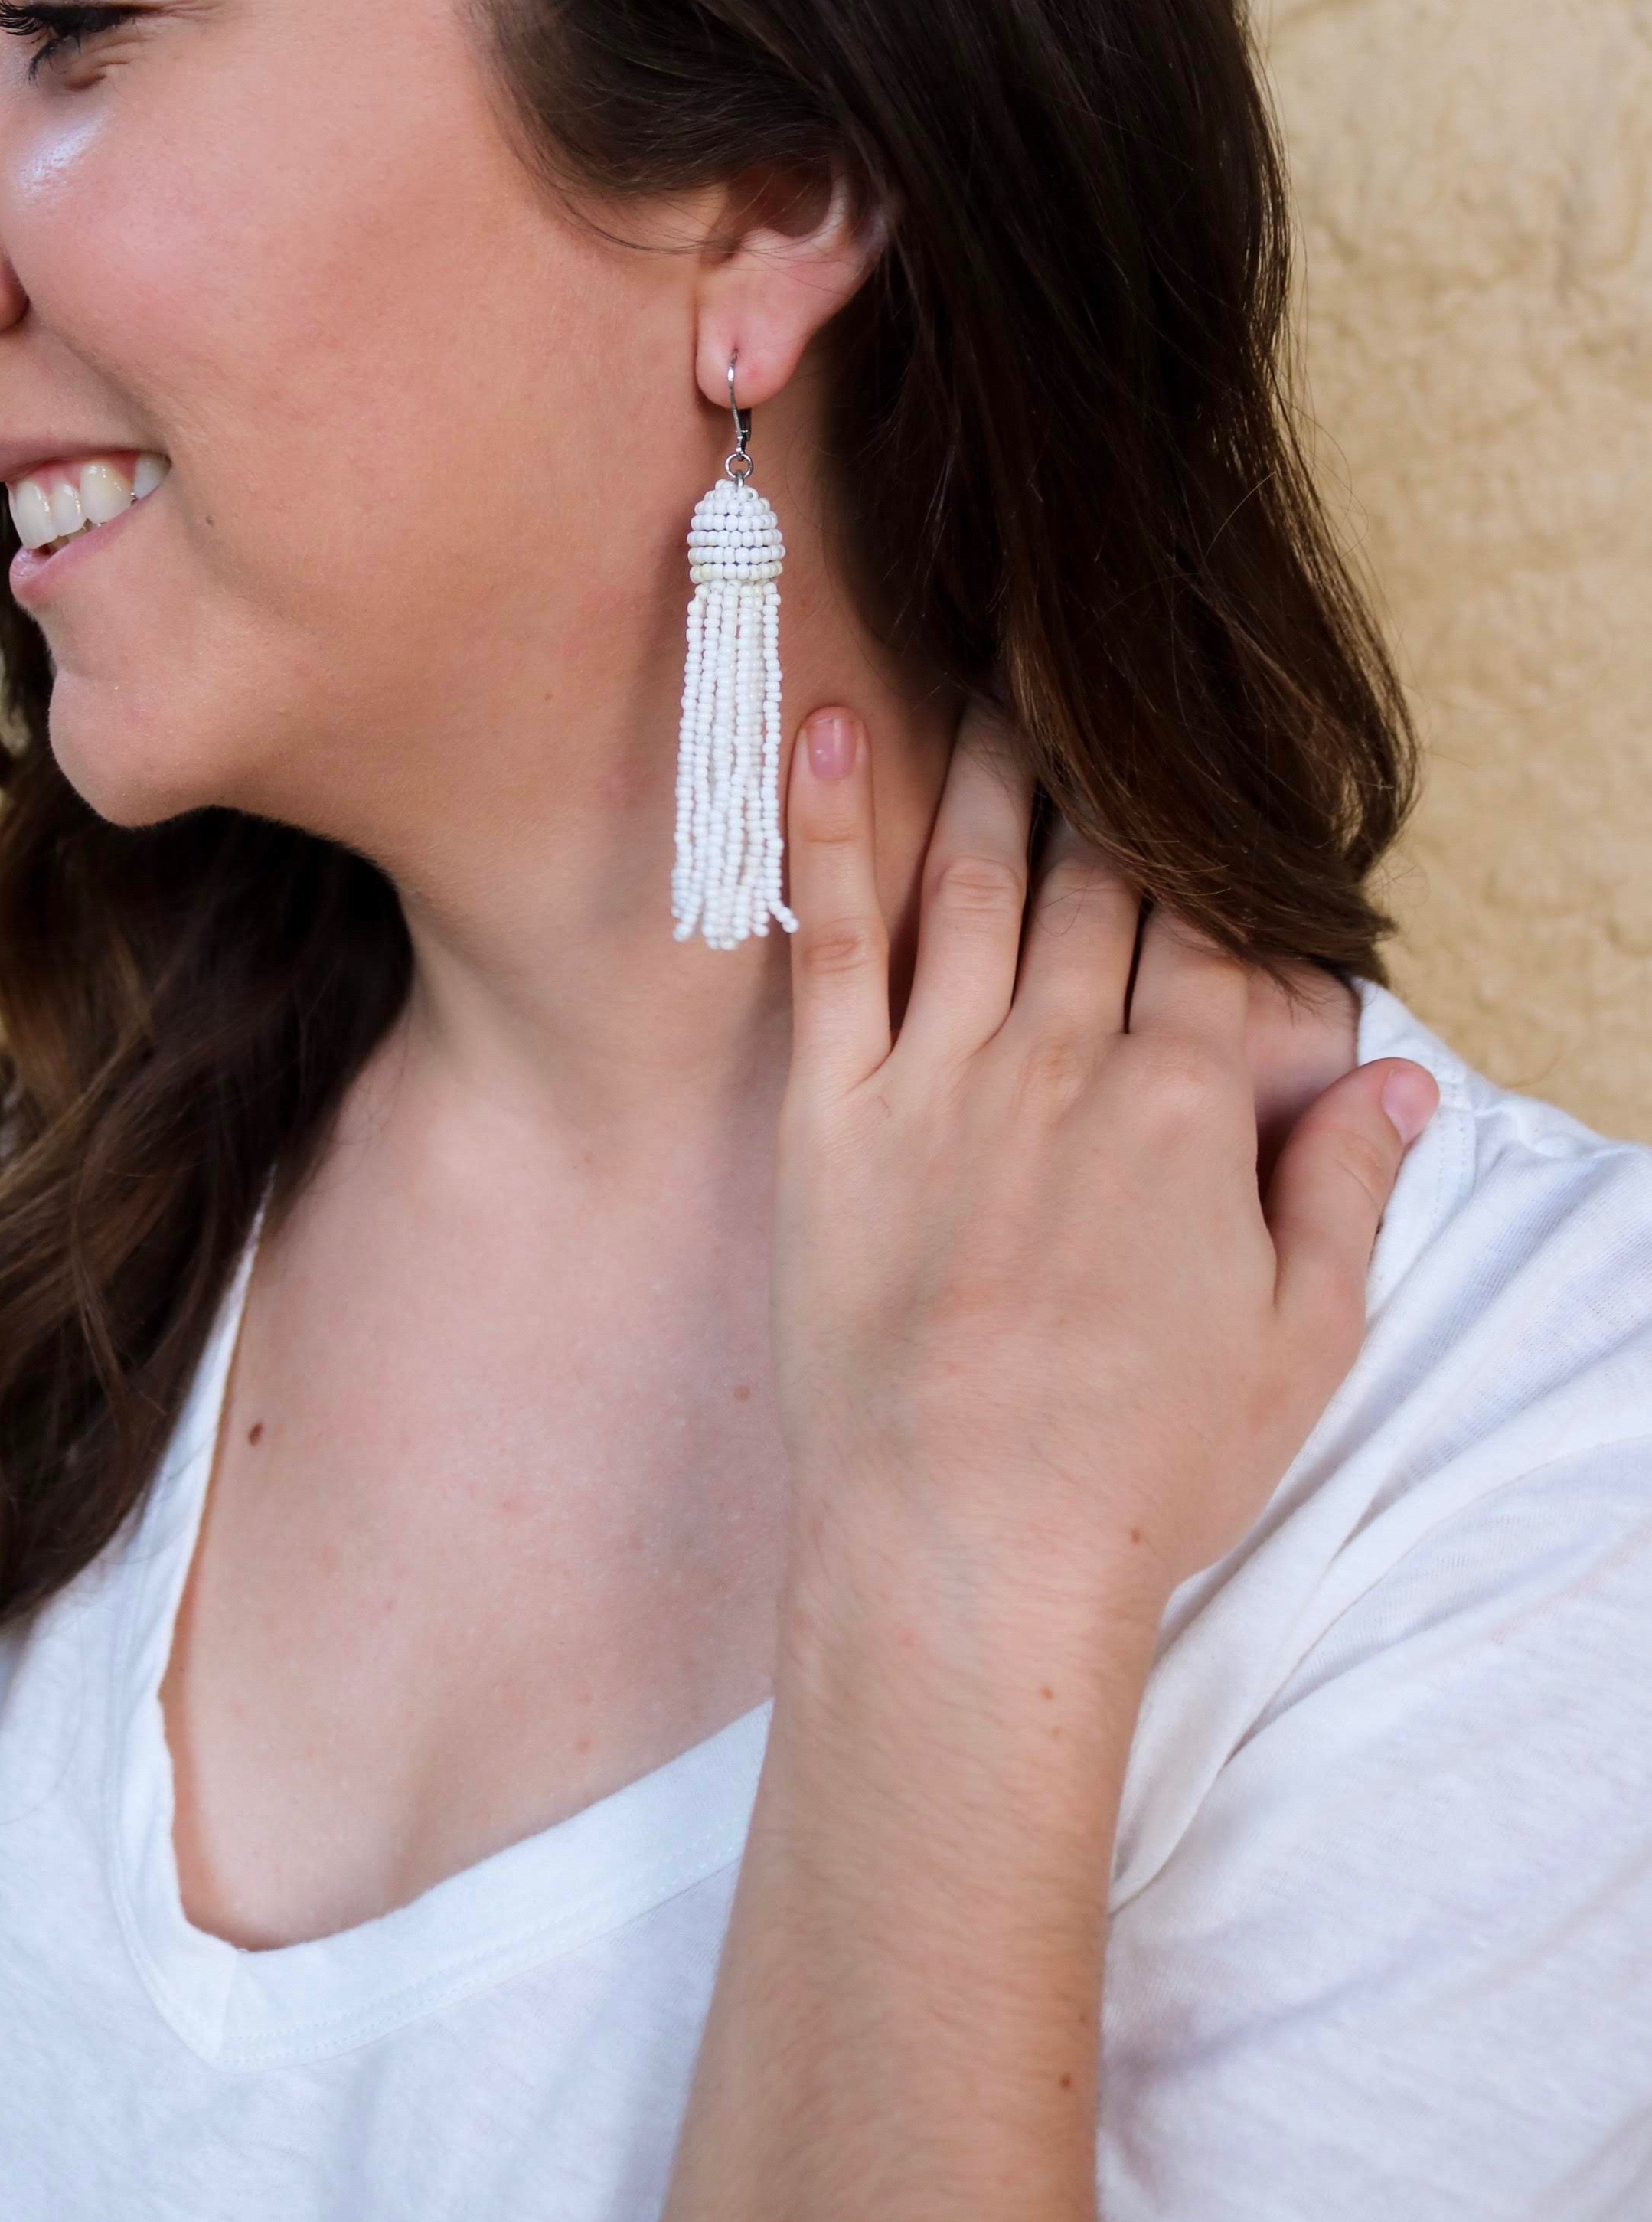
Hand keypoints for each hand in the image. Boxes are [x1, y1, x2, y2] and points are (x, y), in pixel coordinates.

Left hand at [771, 695, 1440, 1610]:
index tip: (1203, 800)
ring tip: (989, 670)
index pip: (1211, 944)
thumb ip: (1347, 1194)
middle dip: (1107, 781)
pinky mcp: (833, 1113)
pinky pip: (829, 944)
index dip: (1212, 870)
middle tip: (1092, 680)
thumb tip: (1401, 1078)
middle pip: (1098, 889)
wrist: (968, 1551)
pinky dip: (822, 831)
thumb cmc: (1142, 1468)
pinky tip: (820, 730)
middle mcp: (1067, 1064)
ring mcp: (943, 1079)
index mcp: (1188, 1109)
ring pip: (978, 881)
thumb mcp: (1295, 1344)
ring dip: (989, 767)